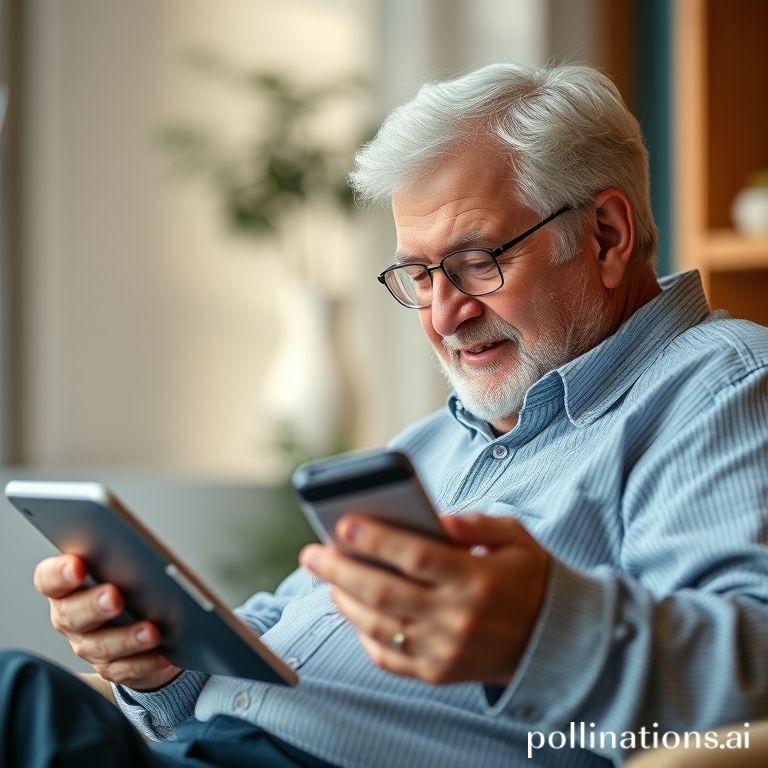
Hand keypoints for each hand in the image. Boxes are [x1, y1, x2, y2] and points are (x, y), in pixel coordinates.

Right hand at [33, 554, 181, 689]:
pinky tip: (162, 654)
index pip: (49, 579)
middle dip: (94, 606)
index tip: (78, 566)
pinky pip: (124, 668)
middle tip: (114, 597)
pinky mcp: (109, 667)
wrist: (140, 623)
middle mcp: (70, 617)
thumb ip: (117, 560)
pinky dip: (145, 662)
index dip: (59, 574)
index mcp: (66, 588)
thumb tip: (138, 554)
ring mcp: (87, 645)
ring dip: (127, 639)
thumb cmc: (126, 583)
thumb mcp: (117, 568)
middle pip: (72, 614)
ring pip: (101, 645)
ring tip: (151, 632)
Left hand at [299, 513, 548, 685]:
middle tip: (311, 553)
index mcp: (477, 580)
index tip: (342, 523)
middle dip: (339, 569)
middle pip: (384, 592)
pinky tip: (351, 608)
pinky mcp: (437, 673)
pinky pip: (387, 657)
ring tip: (326, 577)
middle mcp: (458, 619)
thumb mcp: (516, 538)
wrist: (552, 640)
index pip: (415, 557)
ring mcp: (445, 651)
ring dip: (343, 599)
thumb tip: (435, 517)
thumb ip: (477, 523)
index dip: (375, 539)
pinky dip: (362, 633)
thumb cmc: (529, 577)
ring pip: (378, 626)